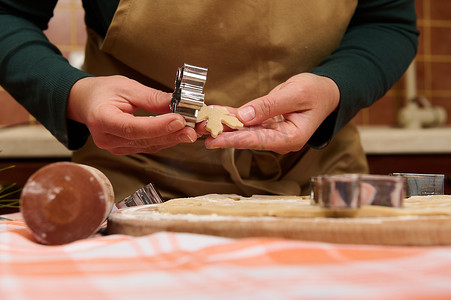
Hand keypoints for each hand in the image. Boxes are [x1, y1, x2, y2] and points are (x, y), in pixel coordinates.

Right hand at [67, 75, 196, 154]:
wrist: (86, 102)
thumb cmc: (102, 92)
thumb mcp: (127, 87)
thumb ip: (152, 97)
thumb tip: (178, 102)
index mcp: (102, 119)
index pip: (133, 127)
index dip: (158, 126)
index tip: (179, 120)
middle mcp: (107, 138)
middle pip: (144, 139)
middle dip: (172, 134)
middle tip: (193, 128)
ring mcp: (115, 147)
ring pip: (150, 145)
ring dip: (172, 138)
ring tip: (192, 129)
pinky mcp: (125, 149)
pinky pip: (149, 146)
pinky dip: (165, 139)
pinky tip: (179, 132)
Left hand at [204, 73, 339, 153]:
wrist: (326, 93)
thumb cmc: (316, 92)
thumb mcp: (296, 93)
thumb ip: (270, 106)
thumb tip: (245, 117)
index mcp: (291, 137)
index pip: (257, 140)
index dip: (233, 139)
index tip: (213, 140)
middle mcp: (280, 139)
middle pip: (247, 138)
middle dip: (222, 135)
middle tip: (199, 133)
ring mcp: (273, 134)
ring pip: (244, 130)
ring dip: (223, 126)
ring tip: (201, 124)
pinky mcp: (267, 125)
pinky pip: (247, 122)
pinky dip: (232, 117)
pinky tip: (216, 114)